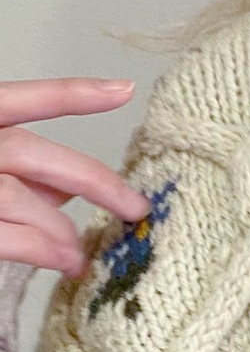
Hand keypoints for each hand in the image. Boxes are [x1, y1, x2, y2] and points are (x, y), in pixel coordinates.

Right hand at [0, 78, 153, 277]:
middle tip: (135, 207)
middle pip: (33, 154)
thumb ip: (14, 166)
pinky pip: (4, 238)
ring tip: (81, 253)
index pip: (20, 99)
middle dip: (95, 181)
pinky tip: (65, 261)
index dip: (71, 94)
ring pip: (19, 199)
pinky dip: (40, 250)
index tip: (123, 91)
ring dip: (61, 230)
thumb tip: (66, 189)